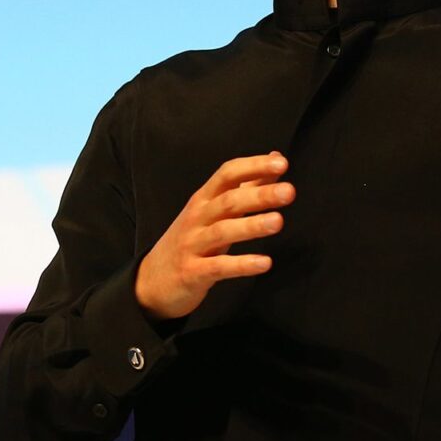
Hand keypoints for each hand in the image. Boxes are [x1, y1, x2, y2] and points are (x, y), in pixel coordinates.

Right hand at [134, 152, 293, 320]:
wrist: (152, 281)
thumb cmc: (192, 240)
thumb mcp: (214, 210)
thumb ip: (245, 186)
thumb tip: (275, 158)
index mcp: (204, 199)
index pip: (227, 174)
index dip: (253, 166)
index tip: (282, 162)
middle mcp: (197, 217)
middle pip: (228, 201)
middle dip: (259, 195)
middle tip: (288, 191)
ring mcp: (192, 245)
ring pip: (223, 232)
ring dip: (251, 225)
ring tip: (278, 222)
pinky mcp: (193, 273)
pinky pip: (218, 267)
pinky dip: (242, 265)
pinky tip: (264, 263)